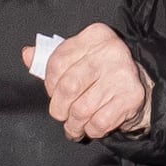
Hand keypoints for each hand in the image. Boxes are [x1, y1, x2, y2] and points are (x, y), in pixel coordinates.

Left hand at [43, 22, 156, 142]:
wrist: (138, 84)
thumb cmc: (99, 72)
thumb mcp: (77, 58)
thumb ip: (51, 58)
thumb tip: (28, 55)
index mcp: (94, 36)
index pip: (56, 62)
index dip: (49, 85)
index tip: (54, 92)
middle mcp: (110, 50)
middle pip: (68, 87)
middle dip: (59, 108)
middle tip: (61, 114)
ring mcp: (123, 74)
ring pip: (82, 109)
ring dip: (74, 125)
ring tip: (74, 126)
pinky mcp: (132, 96)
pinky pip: (99, 122)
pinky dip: (91, 130)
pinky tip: (92, 127)